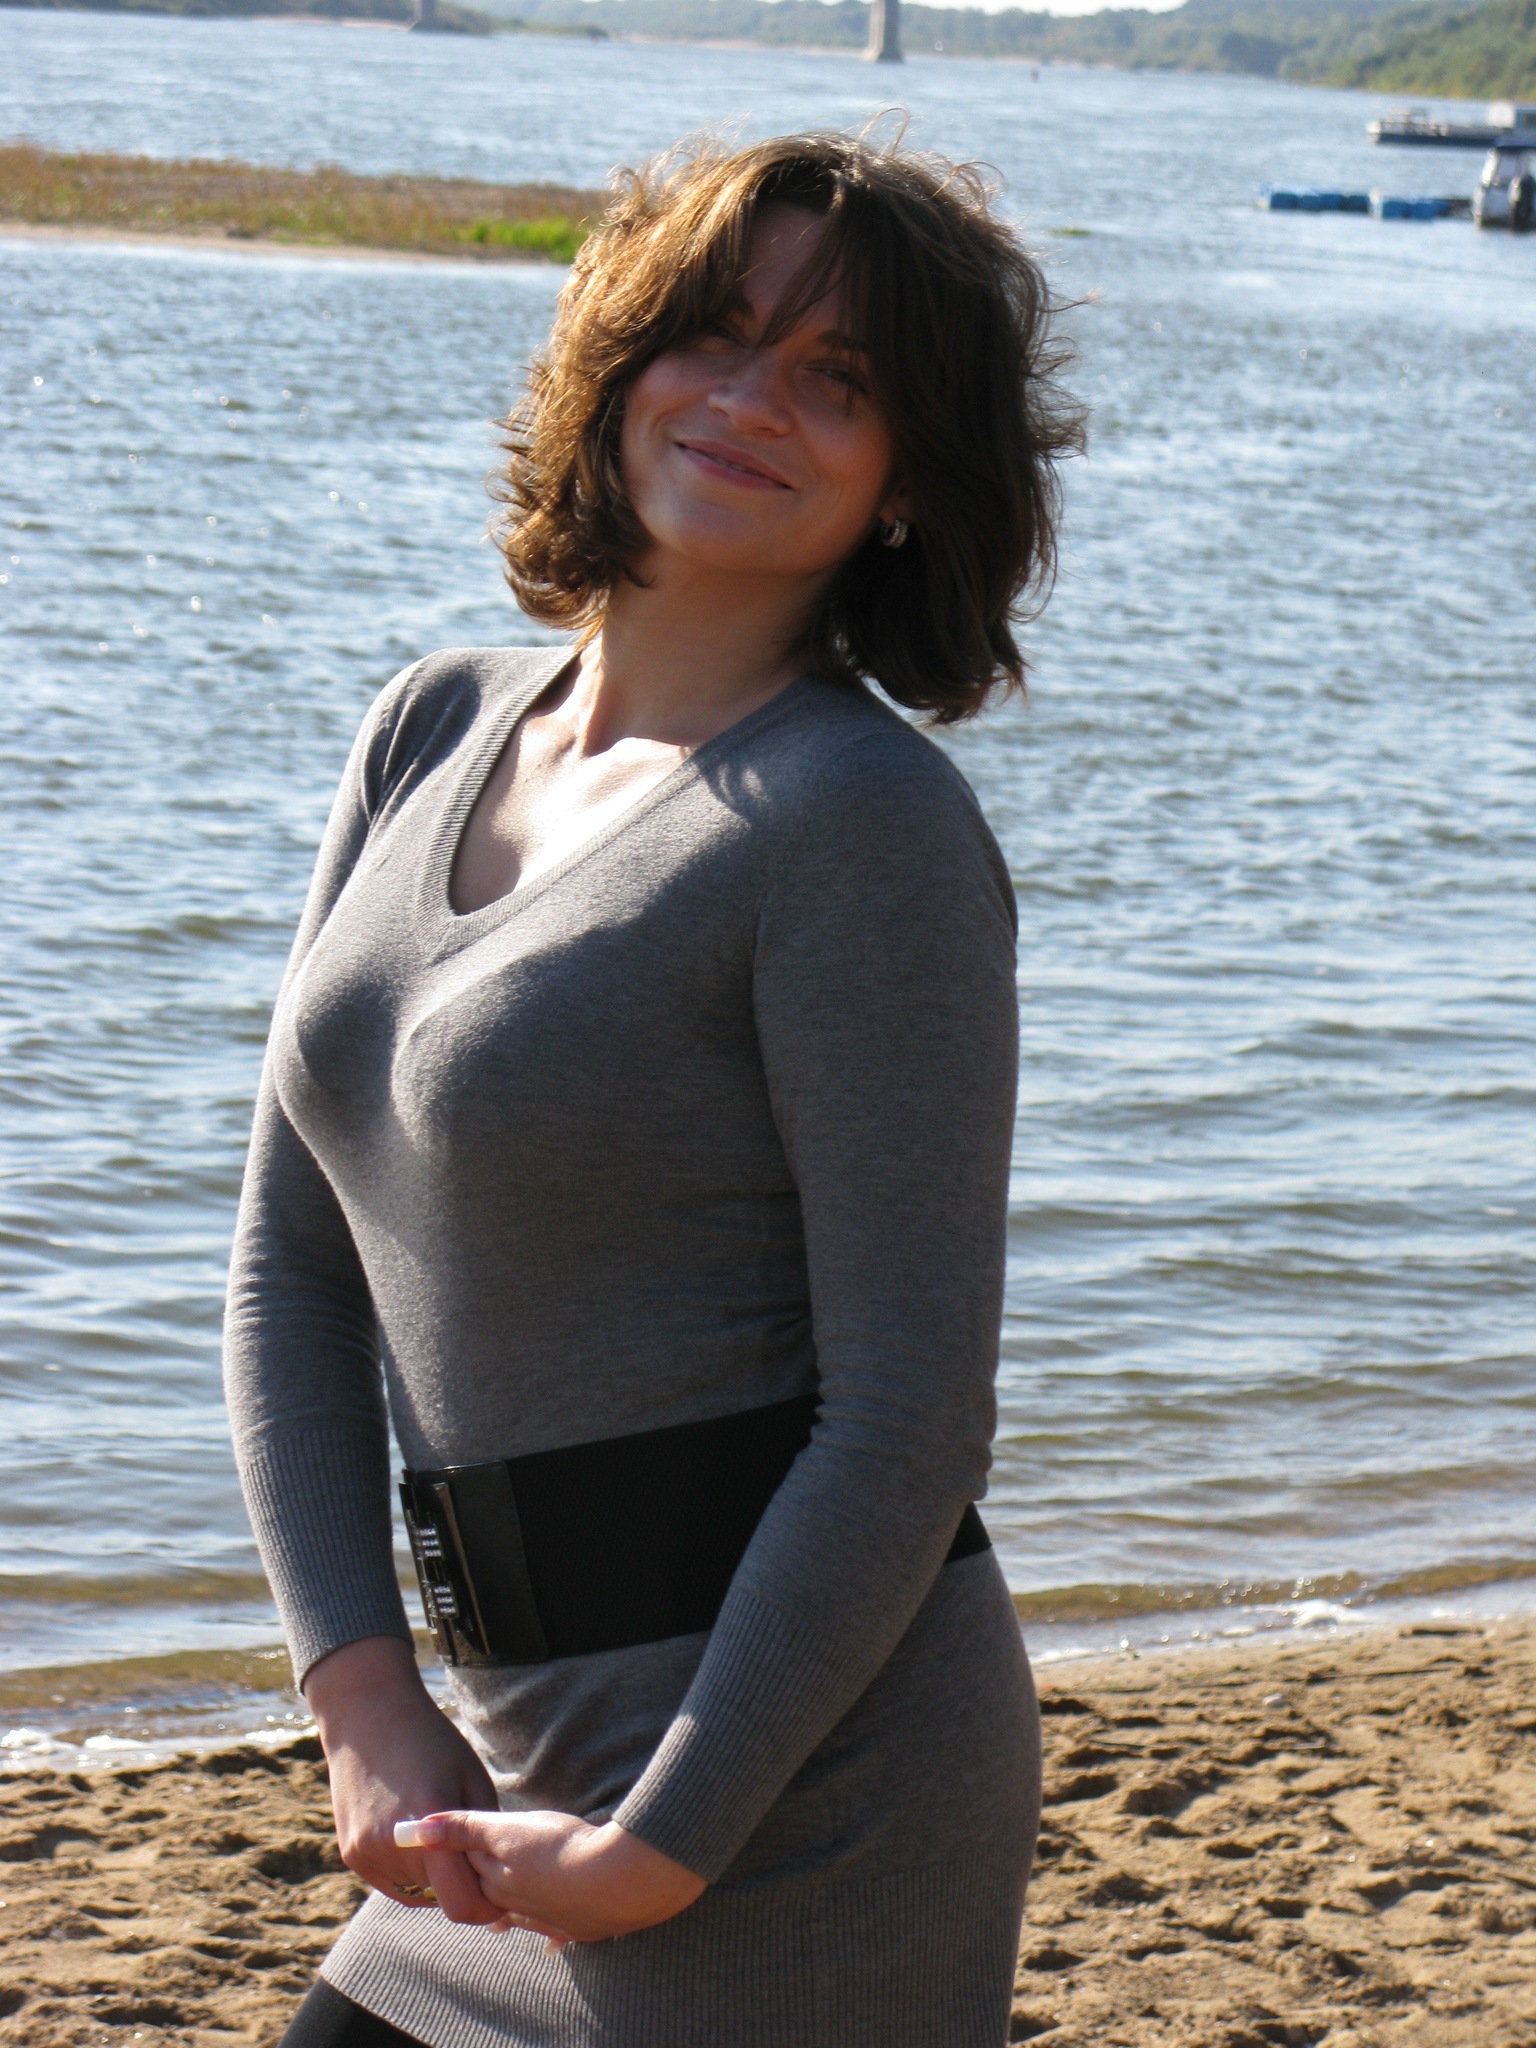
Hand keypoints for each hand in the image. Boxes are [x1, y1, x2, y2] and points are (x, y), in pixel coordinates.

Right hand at [303, 1634, 501, 1923]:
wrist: (369, 1715)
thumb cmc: (433, 1743)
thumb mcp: (472, 1779)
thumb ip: (483, 1834)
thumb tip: (501, 1878)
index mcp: (430, 1828)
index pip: (461, 1904)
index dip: (487, 1909)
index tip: (501, 1896)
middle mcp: (394, 1848)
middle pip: (441, 1897)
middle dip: (461, 1883)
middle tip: (472, 1850)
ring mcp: (367, 1854)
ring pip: (416, 1892)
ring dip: (434, 1878)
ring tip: (442, 1835)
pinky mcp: (352, 1855)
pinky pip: (393, 1882)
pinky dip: (410, 1871)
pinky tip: (416, 1835)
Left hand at [394, 1810, 705, 1944]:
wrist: (618, 1880)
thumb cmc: (562, 1848)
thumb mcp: (508, 1829)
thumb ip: (462, 1828)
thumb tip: (410, 1831)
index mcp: (498, 1883)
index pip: (472, 1869)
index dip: (464, 1853)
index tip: (460, 1843)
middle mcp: (519, 1907)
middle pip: (495, 1893)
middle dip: (489, 1881)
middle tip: (483, 1868)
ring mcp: (552, 1919)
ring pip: (526, 1912)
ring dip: (517, 1905)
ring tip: (508, 1905)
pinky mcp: (582, 1925)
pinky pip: (559, 1927)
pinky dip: (552, 1925)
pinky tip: (554, 1937)